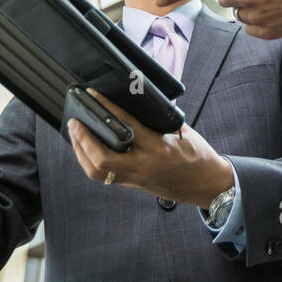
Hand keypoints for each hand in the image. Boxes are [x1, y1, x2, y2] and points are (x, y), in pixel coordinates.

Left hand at [67, 90, 233, 207]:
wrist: (206, 184)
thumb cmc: (196, 155)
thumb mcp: (180, 132)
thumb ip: (156, 120)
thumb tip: (132, 103)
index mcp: (159, 147)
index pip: (126, 127)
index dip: (106, 110)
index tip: (93, 96)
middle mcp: (144, 165)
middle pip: (102, 158)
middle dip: (83, 140)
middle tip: (74, 122)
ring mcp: (136, 178)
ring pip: (98, 171)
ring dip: (81, 152)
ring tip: (75, 134)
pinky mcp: (133, 184)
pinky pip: (104, 175)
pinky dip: (91, 160)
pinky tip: (86, 149)